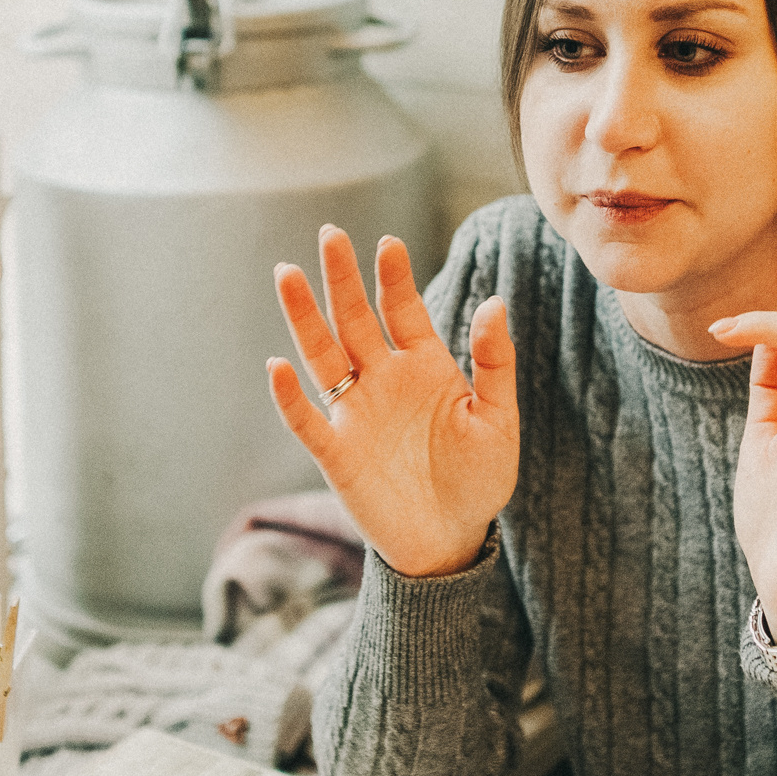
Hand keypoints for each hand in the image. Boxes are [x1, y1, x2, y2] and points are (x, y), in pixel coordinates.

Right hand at [268, 226, 518, 577]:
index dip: (394, 277)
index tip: (389, 243)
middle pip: (353, 319)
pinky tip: (278, 366)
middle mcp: (383, 380)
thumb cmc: (478, 478)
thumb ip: (494, 362)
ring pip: (322, 355)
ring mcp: (356, 413)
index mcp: (424, 366)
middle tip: (330, 234)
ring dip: (303, 318)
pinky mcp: (337, 453)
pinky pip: (306, 420)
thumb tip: (495, 301)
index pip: (402, 309)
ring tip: (286, 274)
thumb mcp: (498, 419)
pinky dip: (289, 396)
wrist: (452, 541)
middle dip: (341, 278)